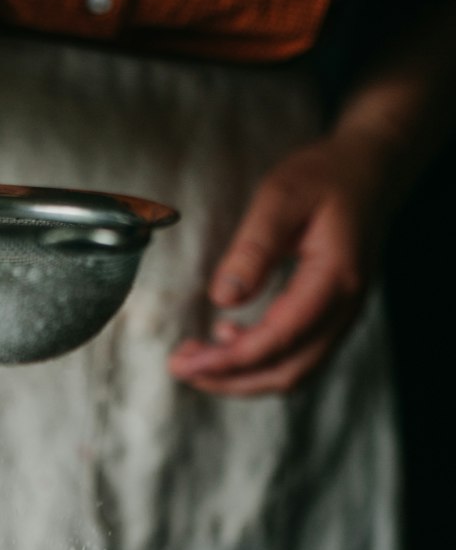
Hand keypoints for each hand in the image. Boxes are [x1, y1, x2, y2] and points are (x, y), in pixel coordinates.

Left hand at [168, 131, 391, 395]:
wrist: (370, 170)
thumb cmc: (327, 176)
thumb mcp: (282, 197)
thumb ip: (254, 249)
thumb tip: (223, 298)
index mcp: (335, 281)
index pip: (278, 340)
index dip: (228, 361)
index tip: (184, 365)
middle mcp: (344, 310)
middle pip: (285, 373)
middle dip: (229, 379)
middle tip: (180, 367)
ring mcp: (340, 318)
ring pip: (290, 373)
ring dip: (241, 376)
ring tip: (196, 357)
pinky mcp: (329, 318)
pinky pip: (295, 358)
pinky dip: (258, 362)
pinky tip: (227, 337)